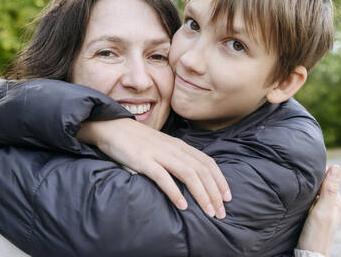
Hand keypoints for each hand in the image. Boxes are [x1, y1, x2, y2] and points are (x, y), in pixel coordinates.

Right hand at [78, 118, 231, 218]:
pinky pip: (163, 177)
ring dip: (201, 194)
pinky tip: (182, 206)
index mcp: (180, 146)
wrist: (113, 128)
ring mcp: (159, 154)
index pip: (208, 162)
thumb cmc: (139, 141)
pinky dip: (175, 192)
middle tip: (221, 212)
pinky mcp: (144, 161)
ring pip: (188, 174)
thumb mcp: (163, 147)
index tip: (227, 197)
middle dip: (215, 193)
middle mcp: (174, 149)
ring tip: (208, 211)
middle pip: (202, 171)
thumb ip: (177, 158)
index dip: (220, 180)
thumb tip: (193, 177)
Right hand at [297, 165, 340, 256]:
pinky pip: (311, 201)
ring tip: (297, 188)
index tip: (304, 170)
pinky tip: (299, 199)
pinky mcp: (316, 217)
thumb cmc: (316, 234)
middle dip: (312, 181)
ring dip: (307, 190)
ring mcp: (325, 212)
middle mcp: (333, 206)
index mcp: (338, 202)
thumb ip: (329, 189)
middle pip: (322, 186)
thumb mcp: (322, 209)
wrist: (309, 254)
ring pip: (316, 193)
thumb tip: (336, 166)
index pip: (328, 179)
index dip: (316, 173)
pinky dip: (305, 197)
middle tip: (298, 178)